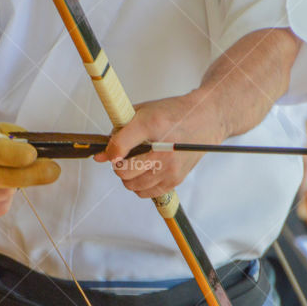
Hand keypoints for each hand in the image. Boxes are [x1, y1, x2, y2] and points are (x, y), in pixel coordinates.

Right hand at [0, 123, 60, 217]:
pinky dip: (6, 197)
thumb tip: (39, 150)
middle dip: (31, 175)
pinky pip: (3, 206)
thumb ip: (13, 136)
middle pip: (1, 178)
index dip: (12, 155)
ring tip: (1, 173)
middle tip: (54, 171)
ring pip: (7, 193)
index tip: (33, 155)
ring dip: (14, 184)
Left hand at [93, 91, 224, 198]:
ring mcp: (170, 167)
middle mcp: (162, 149)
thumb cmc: (175, 114)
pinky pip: (146, 192)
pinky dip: (140, 185)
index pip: (119, 146)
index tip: (109, 152)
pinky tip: (145, 172)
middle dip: (118, 165)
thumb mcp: (143, 112)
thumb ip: (119, 132)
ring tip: (136, 164)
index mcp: (152, 125)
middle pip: (123, 171)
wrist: (205, 120)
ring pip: (132, 185)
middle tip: (124, 157)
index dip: (108, 151)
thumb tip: (101, 155)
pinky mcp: (175, 179)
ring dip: (128, 177)